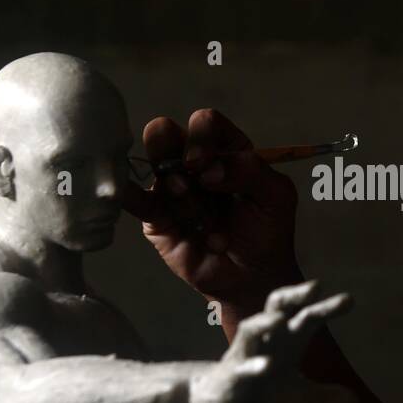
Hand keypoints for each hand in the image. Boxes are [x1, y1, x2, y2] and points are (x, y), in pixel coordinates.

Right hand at [121, 108, 300, 309]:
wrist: (252, 278)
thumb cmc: (267, 231)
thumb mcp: (276, 196)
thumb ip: (251, 171)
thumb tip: (210, 170)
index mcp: (225, 149)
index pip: (206, 124)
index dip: (203, 137)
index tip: (213, 170)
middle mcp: (194, 164)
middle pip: (166, 134)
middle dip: (172, 146)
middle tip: (192, 171)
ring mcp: (171, 188)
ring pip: (157, 170)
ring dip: (178, 192)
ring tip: (200, 220)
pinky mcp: (156, 218)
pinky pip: (137, 201)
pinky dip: (130, 195)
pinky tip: (125, 192)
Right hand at [188, 281, 356, 402]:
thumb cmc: (258, 389)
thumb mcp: (294, 396)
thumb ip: (323, 396)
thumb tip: (354, 402)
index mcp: (284, 340)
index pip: (306, 315)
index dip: (325, 307)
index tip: (350, 300)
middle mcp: (265, 340)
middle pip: (277, 308)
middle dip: (295, 295)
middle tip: (316, 286)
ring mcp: (245, 355)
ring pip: (251, 329)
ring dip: (265, 322)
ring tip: (281, 319)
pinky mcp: (231, 376)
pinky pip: (240, 367)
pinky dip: (252, 365)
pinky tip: (265, 366)